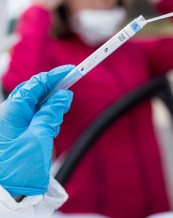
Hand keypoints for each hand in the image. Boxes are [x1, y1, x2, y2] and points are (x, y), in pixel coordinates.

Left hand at [0, 65, 73, 196]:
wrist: (7, 194)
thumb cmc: (17, 168)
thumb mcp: (39, 136)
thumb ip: (51, 113)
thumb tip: (63, 95)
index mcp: (12, 110)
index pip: (36, 84)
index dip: (55, 76)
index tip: (72, 70)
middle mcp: (12, 113)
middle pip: (37, 93)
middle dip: (54, 94)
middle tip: (68, 97)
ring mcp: (16, 123)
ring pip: (39, 106)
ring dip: (51, 111)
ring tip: (52, 127)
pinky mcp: (22, 132)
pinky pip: (38, 118)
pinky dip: (48, 120)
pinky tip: (49, 130)